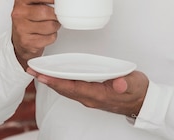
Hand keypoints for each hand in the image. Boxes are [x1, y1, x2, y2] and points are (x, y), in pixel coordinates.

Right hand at [11, 0, 60, 68]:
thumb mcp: (33, 0)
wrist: (19, 40)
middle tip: (56, 14)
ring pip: (50, 26)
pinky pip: (49, 38)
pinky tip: (45, 34)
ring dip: (55, 26)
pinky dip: (51, 36)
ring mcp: (21, 28)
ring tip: (50, 24)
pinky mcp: (27, 41)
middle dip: (56, 14)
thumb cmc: (28, 17)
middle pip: (46, 11)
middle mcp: (18, 12)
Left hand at [27, 69, 148, 117]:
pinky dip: (60, 82)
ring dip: (51, 81)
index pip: (72, 87)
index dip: (56, 81)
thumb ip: (126, 84)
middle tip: (31, 70)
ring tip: (37, 73)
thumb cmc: (137, 91)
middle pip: (64, 89)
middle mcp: (90, 98)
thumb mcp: (134, 84)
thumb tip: (119, 83)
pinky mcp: (91, 94)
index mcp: (98, 94)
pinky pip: (71, 89)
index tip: (42, 75)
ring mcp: (89, 98)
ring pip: (66, 89)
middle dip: (47, 80)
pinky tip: (54, 77)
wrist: (143, 103)